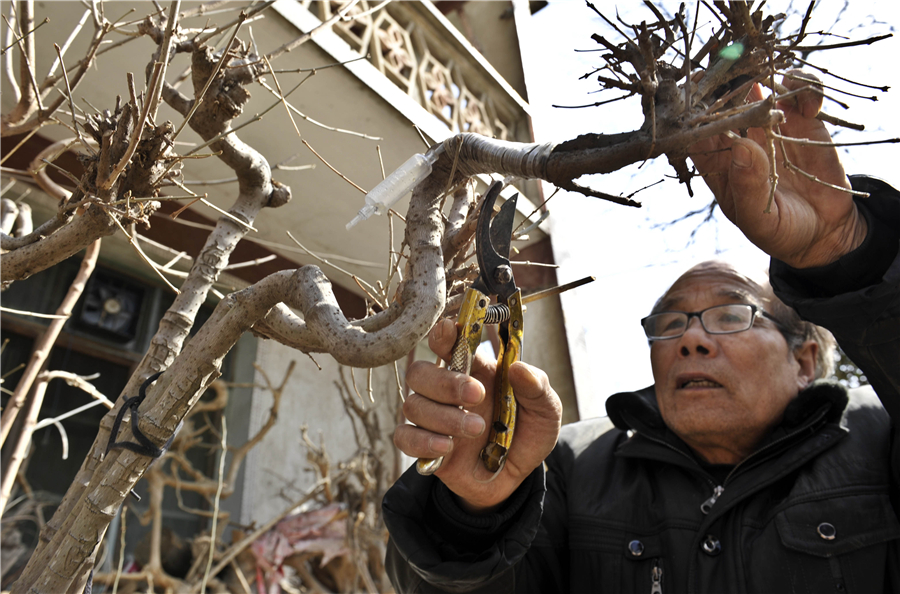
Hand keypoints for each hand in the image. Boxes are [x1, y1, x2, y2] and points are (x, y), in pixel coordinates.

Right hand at [393, 318, 561, 512]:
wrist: (516, 477)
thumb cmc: (526, 435)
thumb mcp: (546, 412)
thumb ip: (538, 389)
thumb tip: (520, 369)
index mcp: (476, 371)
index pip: (448, 344)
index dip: (443, 336)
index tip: (449, 332)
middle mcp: (448, 391)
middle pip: (420, 372)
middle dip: (445, 382)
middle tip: (476, 395)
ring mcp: (433, 418)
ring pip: (413, 405)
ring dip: (444, 416)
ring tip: (477, 428)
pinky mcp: (424, 446)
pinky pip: (405, 437)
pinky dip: (422, 441)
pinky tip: (447, 448)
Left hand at [689, 70, 866, 267]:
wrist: (824, 230)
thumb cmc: (780, 231)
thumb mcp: (760, 220)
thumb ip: (748, 187)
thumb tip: (740, 146)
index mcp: (718, 164)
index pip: (695, 132)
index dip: (690, 111)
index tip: (694, 91)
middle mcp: (740, 139)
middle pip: (724, 101)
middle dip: (724, 81)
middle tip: (734, 63)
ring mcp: (770, 126)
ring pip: (760, 86)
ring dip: (765, 74)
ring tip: (776, 81)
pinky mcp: (803, 119)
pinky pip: (800, 90)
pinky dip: (804, 86)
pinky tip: (811, 105)